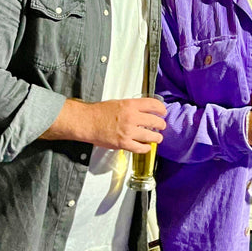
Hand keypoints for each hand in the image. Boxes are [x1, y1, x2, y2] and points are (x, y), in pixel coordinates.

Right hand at [41, 97, 166, 153]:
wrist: (88, 122)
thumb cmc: (100, 112)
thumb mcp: (119, 103)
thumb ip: (132, 107)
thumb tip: (145, 111)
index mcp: (131, 105)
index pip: (153, 105)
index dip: (161, 109)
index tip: (163, 112)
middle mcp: (132, 117)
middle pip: (155, 121)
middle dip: (161, 124)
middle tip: (161, 126)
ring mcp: (128, 131)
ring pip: (151, 136)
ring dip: (156, 137)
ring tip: (157, 138)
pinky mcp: (123, 143)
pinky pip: (140, 148)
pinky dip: (146, 148)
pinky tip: (147, 147)